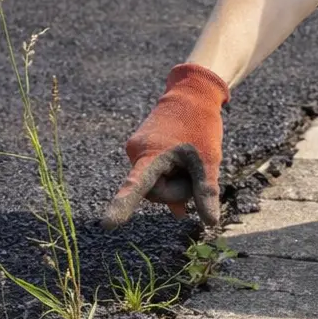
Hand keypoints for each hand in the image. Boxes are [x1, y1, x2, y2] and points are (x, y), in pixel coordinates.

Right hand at [101, 63, 229, 229]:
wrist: (190, 94)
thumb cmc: (200, 125)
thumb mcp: (208, 159)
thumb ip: (205, 191)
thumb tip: (209, 222)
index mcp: (151, 154)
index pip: (136, 185)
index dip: (123, 205)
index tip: (108, 224)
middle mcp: (135, 153)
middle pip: (153, 192)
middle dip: (176, 189)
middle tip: (194, 168)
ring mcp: (135, 152)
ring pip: (153, 184)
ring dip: (173, 181)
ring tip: (187, 159)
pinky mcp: (138, 150)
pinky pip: (152, 174)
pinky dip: (169, 175)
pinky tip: (182, 169)